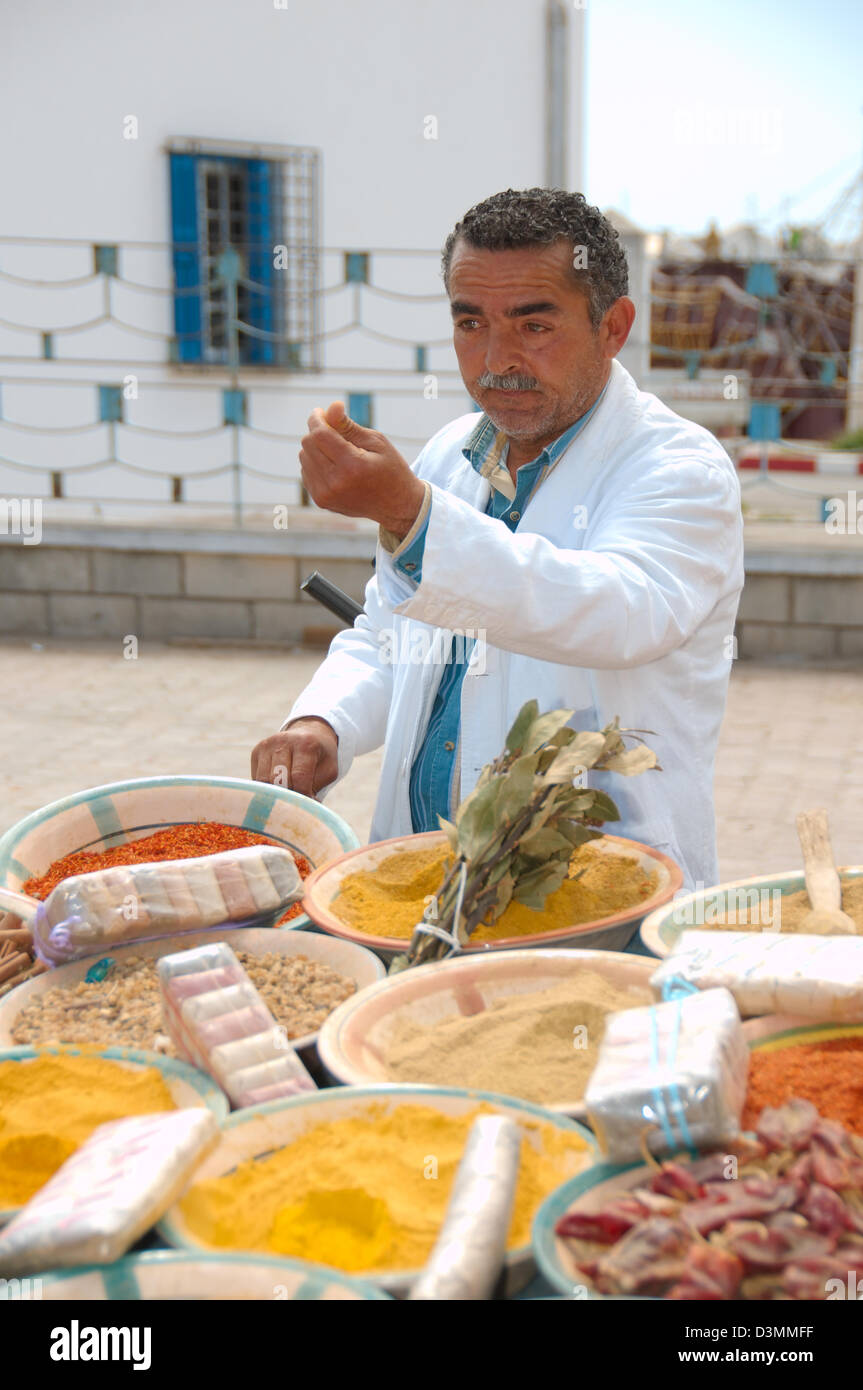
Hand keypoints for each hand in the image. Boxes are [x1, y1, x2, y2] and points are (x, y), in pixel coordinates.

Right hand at [251, 718, 338, 798]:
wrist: (309, 733)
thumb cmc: (320, 757)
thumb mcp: (328, 771)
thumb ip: (317, 787)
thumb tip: (303, 806)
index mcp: (306, 744)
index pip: (299, 777)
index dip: (302, 796)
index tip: (307, 806)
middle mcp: (284, 740)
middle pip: (277, 779)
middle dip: (287, 796)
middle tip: (295, 803)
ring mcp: (267, 744)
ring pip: (263, 780)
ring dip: (275, 793)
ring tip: (287, 797)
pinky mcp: (257, 751)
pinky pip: (257, 778)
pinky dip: (267, 788)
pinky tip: (278, 787)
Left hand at [299, 401, 425, 536]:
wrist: (396, 506)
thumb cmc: (389, 468)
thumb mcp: (376, 442)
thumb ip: (349, 425)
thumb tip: (332, 406)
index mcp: (353, 466)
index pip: (320, 434)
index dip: (316, 418)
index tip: (320, 411)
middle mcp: (336, 483)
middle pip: (308, 444)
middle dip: (318, 432)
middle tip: (334, 431)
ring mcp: (326, 495)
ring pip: (304, 457)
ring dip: (316, 448)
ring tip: (339, 452)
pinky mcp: (321, 501)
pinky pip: (306, 471)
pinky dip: (315, 463)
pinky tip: (334, 466)